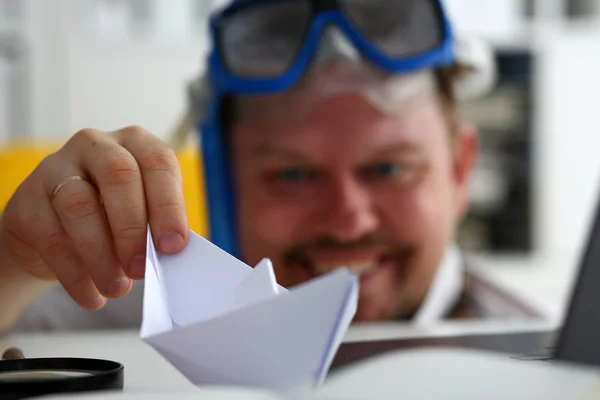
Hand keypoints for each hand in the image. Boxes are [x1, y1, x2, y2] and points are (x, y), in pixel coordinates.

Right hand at [0, 126, 188, 309]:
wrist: (54, 233)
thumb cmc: (112, 220)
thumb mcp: (141, 215)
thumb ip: (157, 227)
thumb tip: (172, 255)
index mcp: (135, 144)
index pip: (158, 162)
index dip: (168, 205)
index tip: (173, 246)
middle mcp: (96, 146)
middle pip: (119, 175)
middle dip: (133, 228)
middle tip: (140, 269)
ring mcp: (56, 167)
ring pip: (79, 204)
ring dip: (101, 254)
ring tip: (117, 287)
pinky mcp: (27, 199)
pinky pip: (50, 236)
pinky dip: (75, 273)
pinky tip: (92, 295)